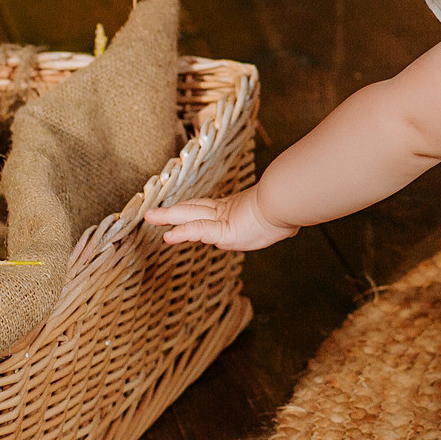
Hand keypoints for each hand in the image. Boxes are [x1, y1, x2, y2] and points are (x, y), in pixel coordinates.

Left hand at [143, 187, 298, 251]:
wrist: (289, 203)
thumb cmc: (289, 209)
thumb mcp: (281, 221)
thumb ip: (279, 223)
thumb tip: (291, 225)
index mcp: (236, 209)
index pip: (208, 209)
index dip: (191, 208)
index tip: (178, 209)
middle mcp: (225, 212)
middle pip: (193, 208)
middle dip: (173, 210)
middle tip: (153, 212)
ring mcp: (223, 219)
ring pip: (189, 215)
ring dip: (167, 217)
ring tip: (149, 217)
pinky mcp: (223, 230)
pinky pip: (198, 230)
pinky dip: (182, 233)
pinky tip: (168, 236)